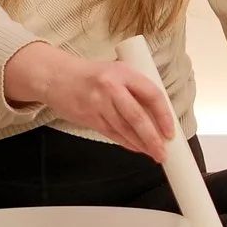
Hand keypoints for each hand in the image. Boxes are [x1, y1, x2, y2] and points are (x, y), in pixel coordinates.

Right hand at [3, 41, 175, 160]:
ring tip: (154, 154)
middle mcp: (111, 87)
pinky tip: (136, 148)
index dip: (164, 115)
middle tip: (163, 152)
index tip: (170, 130)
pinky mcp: (89, 117)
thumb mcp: (115, 72)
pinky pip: (112, 134)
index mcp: (123, 72)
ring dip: (141, 144)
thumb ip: (133, 88)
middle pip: (137, 117)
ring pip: (125, 129)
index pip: (151, 94)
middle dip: (153, 138)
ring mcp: (98, 104)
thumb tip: (158, 114)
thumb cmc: (91, 75)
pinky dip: (126, 143)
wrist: (55, 77)